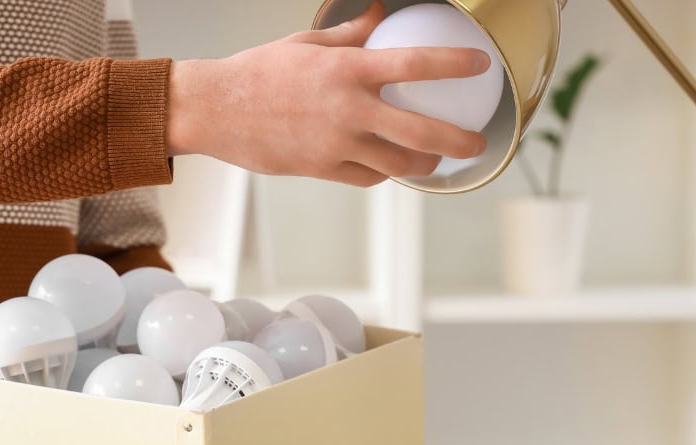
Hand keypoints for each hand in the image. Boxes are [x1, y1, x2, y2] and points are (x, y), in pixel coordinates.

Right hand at [165, 0, 490, 186]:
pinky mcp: (320, 168)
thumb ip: (350, 34)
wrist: (215, 110)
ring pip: (397, 165)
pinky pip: (366, 178)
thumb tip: (379, 14)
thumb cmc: (258, 73)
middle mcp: (347, 109)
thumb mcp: (306, 42)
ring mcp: (335, 144)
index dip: (453, 64)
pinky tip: (389, 168)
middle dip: (456, 141)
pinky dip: (383, 173)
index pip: (414, 63)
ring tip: (434, 162)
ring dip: (423, 166)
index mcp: (346, 70)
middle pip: (419, 131)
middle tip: (475, 144)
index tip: (480, 64)